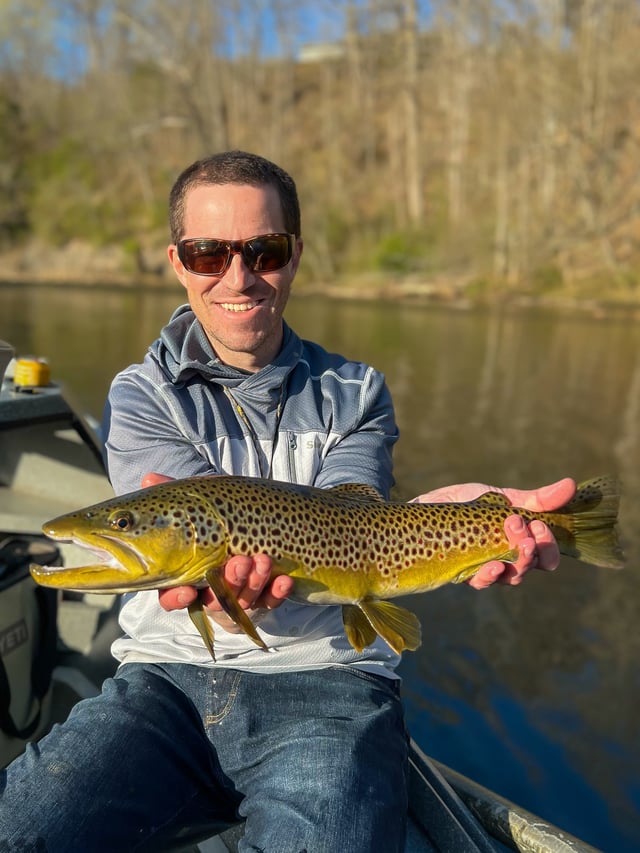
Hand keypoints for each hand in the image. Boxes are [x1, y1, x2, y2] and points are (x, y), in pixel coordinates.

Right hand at [140, 473, 292, 625]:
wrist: (253, 532)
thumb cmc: (210, 525)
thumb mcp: (193, 508)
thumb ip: (170, 497)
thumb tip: (149, 478)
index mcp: (185, 577)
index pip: (172, 597)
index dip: (177, 598)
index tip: (187, 591)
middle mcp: (211, 592)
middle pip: (215, 600)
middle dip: (229, 582)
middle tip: (240, 562)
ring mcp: (239, 597)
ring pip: (245, 600)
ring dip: (255, 582)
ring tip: (264, 560)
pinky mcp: (264, 597)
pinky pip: (271, 600)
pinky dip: (277, 592)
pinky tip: (285, 580)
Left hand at [411, 478, 575, 587]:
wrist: (427, 507)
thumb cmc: (467, 504)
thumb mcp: (502, 497)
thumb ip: (535, 499)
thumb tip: (572, 484)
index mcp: (521, 541)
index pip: (547, 554)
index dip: (549, 546)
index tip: (539, 525)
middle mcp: (508, 558)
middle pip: (531, 566)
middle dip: (532, 551)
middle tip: (524, 533)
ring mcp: (487, 567)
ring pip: (510, 576)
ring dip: (516, 563)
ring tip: (513, 547)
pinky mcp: (464, 572)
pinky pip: (481, 581)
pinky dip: (489, 576)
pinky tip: (491, 566)